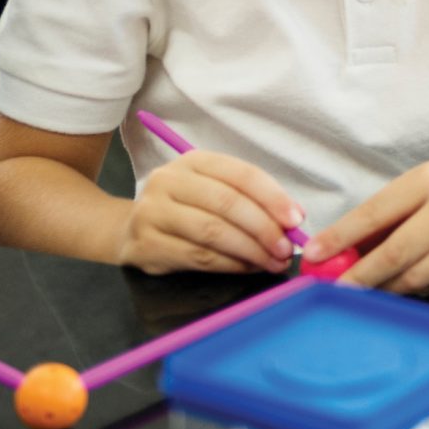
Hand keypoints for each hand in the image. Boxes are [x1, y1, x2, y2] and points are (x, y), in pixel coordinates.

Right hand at [118, 151, 302, 276]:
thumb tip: (293, 219)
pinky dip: (230, 264)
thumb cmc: (187, 209)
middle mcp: (169, 181)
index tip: (296, 220)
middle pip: (228, 204)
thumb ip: (252, 200)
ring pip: (213, 232)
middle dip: (264, 228)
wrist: (131, 229)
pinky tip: (248, 267)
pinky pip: (198, 256)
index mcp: (194, 161)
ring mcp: (152, 212)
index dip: (273, 197)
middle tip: (286, 248)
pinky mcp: (145, 244)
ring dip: (250, 250)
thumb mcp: (215, 191)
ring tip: (273, 261)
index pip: (242, 175)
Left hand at [304, 157, 428, 294]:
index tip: (312, 257)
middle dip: (359, 277)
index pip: (375, 213)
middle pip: (394, 254)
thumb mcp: (428, 185)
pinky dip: (417, 289)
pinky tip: (409, 284)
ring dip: (386, 288)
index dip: (340, 238)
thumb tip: (341, 250)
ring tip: (368, 290)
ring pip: (416, 277)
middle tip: (335, 291)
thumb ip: (389, 215)